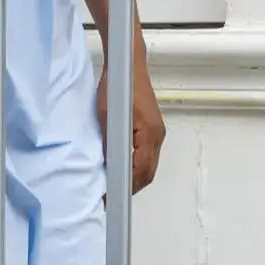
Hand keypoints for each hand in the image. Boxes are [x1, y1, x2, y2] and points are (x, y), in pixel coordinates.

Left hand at [99, 55, 166, 193]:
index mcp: (148, 134)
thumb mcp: (107, 117)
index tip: (111, 197)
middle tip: (111, 197)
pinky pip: (148, 155)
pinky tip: (124, 168)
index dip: (125, 188)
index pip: (140, 171)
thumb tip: (107, 166)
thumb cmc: (119, 86)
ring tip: (115, 185)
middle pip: (148, 172)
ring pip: (149, 165)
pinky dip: (138, 166)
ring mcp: (157, 132)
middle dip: (131, 187)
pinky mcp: (152, 128)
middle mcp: (157, 136)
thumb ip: (110, 144)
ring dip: (135, 177)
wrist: (128, 67)